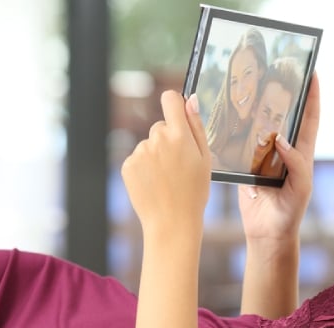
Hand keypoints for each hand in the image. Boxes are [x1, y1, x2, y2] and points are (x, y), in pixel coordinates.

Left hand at [122, 92, 210, 237]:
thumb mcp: (205, 159)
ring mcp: (140, 152)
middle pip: (161, 126)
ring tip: (168, 178)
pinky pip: (138, 157)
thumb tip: (191, 100)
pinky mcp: (128, 165)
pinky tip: (155, 182)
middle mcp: (156, 139)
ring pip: (149, 143)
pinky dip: (146, 167)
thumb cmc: (195, 191)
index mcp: (179, 135)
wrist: (172, 222)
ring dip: (157, 155)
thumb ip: (197, 126)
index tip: (178, 114)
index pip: (170, 99)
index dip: (175, 103)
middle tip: (180, 165)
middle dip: (169, 138)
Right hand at [237, 73, 319, 241]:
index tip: (313, 73)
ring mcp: (263, 156)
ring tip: (249, 86)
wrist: (267, 233)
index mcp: (302, 152)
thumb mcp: (301, 186)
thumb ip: (296, 163)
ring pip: (259, 126)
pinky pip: (240, 143)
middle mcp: (283, 150)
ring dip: (255, 109)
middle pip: (283, 116)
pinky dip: (235, 129)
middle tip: (275, 70)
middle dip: (281, 94)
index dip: (313, 96)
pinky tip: (227, 114)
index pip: (310, 119)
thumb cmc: (291, 211)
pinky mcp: (245, 164)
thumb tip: (281, 138)